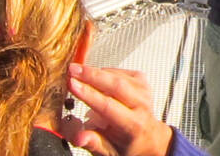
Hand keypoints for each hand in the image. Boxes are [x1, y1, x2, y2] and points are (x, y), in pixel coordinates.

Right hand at [58, 63, 175, 155]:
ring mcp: (143, 91)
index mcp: (134, 126)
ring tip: (76, 71)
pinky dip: (103, 72)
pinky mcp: (141, 81)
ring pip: (117, 75)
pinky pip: (119, 71)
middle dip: (90, 75)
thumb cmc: (128, 145)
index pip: (109, 106)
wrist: (148, 138)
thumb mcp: (109, 151)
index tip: (72, 85)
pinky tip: (93, 76)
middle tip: (71, 71)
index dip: (88, 93)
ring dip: (94, 72)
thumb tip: (79, 137)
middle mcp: (141, 107)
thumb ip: (93, 143)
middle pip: (116, 85)